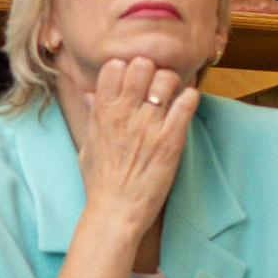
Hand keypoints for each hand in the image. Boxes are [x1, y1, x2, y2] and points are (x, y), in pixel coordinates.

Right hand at [70, 49, 198, 240]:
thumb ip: (92, 116)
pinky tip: (185, 108)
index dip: (127, 70)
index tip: (133, 82)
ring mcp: (149, 125)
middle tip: (155, 88)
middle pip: (143, 65)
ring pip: (167, 78)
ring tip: (172, 98)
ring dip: (172, 84)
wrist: (116, 212)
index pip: (116, 65)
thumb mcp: (88, 146)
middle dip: (151, 72)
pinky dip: (189, 99)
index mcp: (103, 111)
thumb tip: (89, 94)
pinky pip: (187, 102)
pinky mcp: (171, 139)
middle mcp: (125, 113)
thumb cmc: (100, 182)